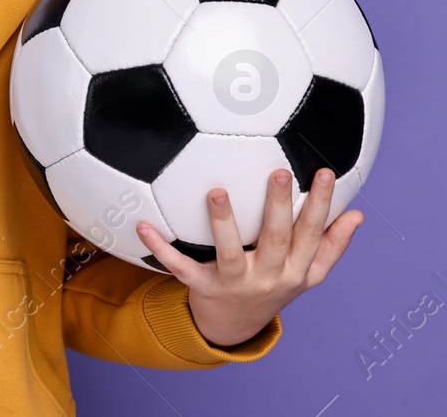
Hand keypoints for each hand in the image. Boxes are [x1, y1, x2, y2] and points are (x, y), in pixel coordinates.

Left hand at [136, 167, 363, 346]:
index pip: (313, 234)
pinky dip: (160, 248)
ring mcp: (236, 284)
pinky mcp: (203, 288)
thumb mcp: (306, 274)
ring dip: (224, 222)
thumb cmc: (273, 287)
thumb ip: (330, 246)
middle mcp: (269, 277)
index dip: (321, 205)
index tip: (325, 172)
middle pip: (277, 239)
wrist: (236, 328)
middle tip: (278, 171)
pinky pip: (180, 267)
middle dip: (280, 206)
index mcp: (296, 271)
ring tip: (217, 191)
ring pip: (231, 252)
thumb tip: (356, 214)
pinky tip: (142, 226)